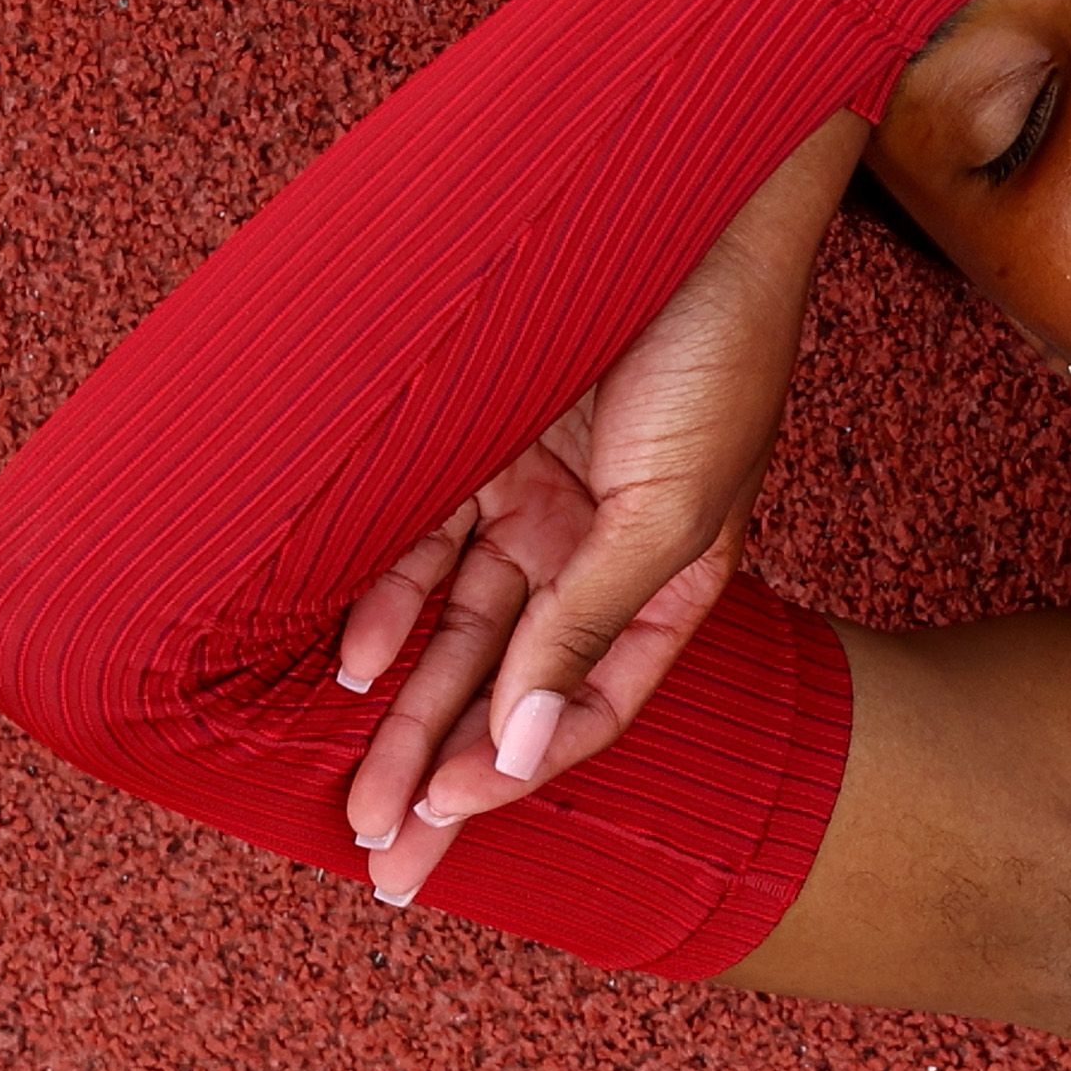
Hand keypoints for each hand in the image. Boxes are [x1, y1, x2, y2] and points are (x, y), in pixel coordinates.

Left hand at [334, 116, 854, 901]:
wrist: (687, 203)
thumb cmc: (717, 353)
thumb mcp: (670, 512)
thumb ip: (588, 629)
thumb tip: (516, 755)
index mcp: (669, 580)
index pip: (586, 707)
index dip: (517, 772)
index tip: (447, 823)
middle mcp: (593, 552)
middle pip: (503, 690)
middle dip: (439, 779)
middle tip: (382, 867)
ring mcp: (532, 500)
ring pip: (451, 635)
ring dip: (402, 717)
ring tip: (353, 799)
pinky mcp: (476, 444)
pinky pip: (413, 546)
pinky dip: (381, 608)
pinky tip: (355, 667)